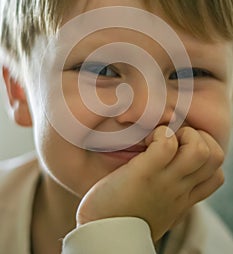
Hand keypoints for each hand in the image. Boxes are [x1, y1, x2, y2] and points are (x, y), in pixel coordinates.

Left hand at [76, 126, 223, 241]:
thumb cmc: (122, 218)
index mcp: (183, 198)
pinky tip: (145, 143)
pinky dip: (159, 134)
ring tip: (159, 140)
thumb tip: (171, 175)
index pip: (217, 174)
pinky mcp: (145, 174)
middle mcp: (180, 190)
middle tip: (172, 140)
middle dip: (198, 137)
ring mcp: (165, 182)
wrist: (103, 237)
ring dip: (182, 134)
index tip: (181, 150)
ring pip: (200, 149)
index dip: (206, 153)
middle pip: (215, 156)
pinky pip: (167, 145)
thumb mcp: (156, 209)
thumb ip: (169, 194)